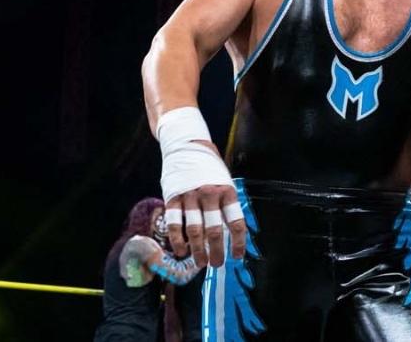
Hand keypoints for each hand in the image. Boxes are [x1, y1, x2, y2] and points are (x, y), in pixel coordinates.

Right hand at [163, 142, 246, 268]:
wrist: (187, 146)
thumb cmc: (209, 169)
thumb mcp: (225, 182)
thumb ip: (226, 205)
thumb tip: (230, 235)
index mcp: (228, 192)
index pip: (236, 222)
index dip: (237, 243)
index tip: (237, 256)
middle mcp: (210, 195)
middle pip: (214, 230)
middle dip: (216, 251)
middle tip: (217, 264)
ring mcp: (190, 196)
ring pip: (194, 230)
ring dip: (198, 250)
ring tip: (201, 263)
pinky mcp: (173, 197)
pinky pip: (175, 223)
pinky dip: (178, 240)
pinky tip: (181, 250)